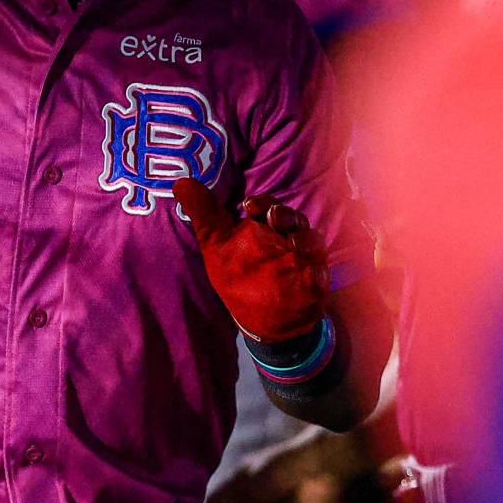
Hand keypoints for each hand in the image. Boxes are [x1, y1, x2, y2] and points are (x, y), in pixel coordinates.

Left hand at [173, 177, 327, 341]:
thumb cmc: (237, 276)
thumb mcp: (216, 246)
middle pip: (291, 217)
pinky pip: (322, 271)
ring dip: (305, 237)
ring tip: (293, 243)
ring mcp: (303, 257)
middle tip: (273, 218)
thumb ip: (204, 214)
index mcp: (262, 226)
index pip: (266, 205)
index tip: (249, 205)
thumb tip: (181, 182)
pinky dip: (318, 269)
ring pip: (311, 238)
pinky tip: (311, 270)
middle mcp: (285, 236)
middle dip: (284, 214)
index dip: (260, 202)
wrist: (261, 319)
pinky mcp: (316, 279)